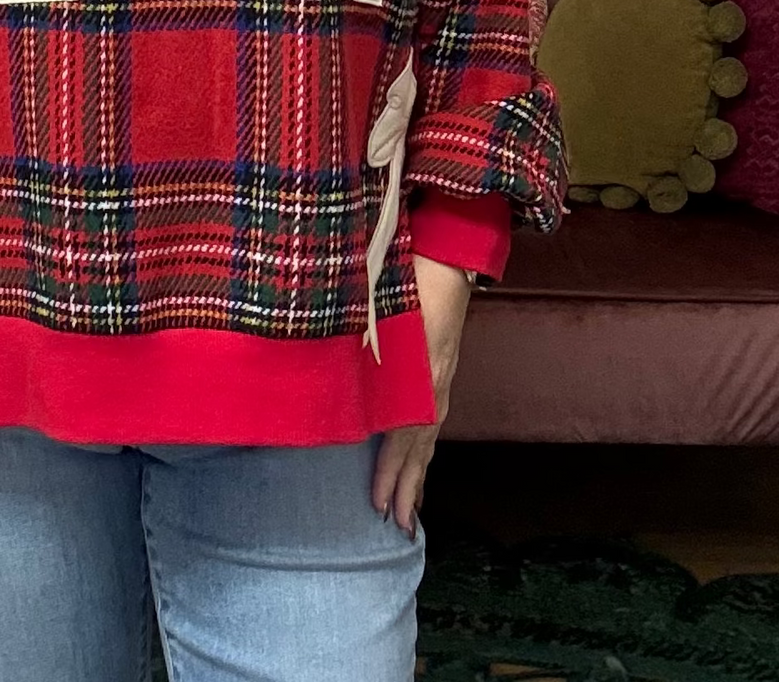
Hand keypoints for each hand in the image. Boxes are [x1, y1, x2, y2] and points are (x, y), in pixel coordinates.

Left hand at [370, 254, 471, 535]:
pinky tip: (418, 459)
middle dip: (407, 487)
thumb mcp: (380, 309)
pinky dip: (425, 448)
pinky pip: (433, 420)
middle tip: (397, 526)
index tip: (377, 506)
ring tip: (409, 508)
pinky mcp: (443, 369)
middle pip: (420, 447)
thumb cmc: (409, 277)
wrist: (450, 253)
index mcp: (417, 378)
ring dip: (418, 474)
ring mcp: (442, 379)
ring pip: (429, 438)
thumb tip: (328, 370)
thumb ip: (358, 342)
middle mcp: (433, 386)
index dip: (390, 472)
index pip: (404, 438)